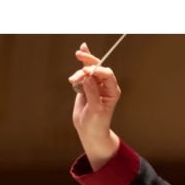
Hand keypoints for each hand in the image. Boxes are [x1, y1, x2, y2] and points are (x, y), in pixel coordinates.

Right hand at [69, 43, 120, 170]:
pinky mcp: (87, 86)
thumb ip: (92, 93)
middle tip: (79, 55)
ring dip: (79, 72)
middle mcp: (106, 86)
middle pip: (99, 68)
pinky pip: (84, 73)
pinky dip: (81, 64)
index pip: (107, 75)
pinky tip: (80, 52)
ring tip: (72, 80)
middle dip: (89, 61)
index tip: (85, 73)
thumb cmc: (96, 123)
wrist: (89, 131)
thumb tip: (87, 77)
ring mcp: (96, 85)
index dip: (97, 70)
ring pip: (89, 70)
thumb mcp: (95, 110)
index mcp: (112, 91)